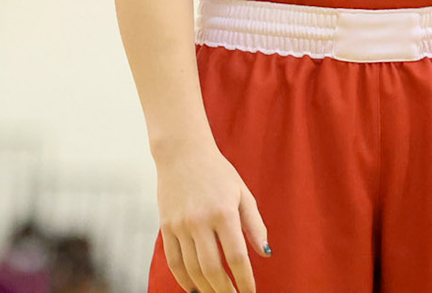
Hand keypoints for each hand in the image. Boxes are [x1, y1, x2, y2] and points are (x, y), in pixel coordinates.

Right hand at [153, 139, 268, 292]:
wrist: (181, 151)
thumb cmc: (217, 172)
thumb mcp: (242, 193)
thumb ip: (255, 225)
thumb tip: (265, 254)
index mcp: (224, 212)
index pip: (236, 257)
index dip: (245, 280)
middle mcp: (200, 221)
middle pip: (213, 269)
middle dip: (225, 291)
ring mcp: (181, 224)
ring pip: (193, 269)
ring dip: (206, 288)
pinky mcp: (166, 226)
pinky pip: (174, 261)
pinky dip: (184, 279)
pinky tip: (194, 288)